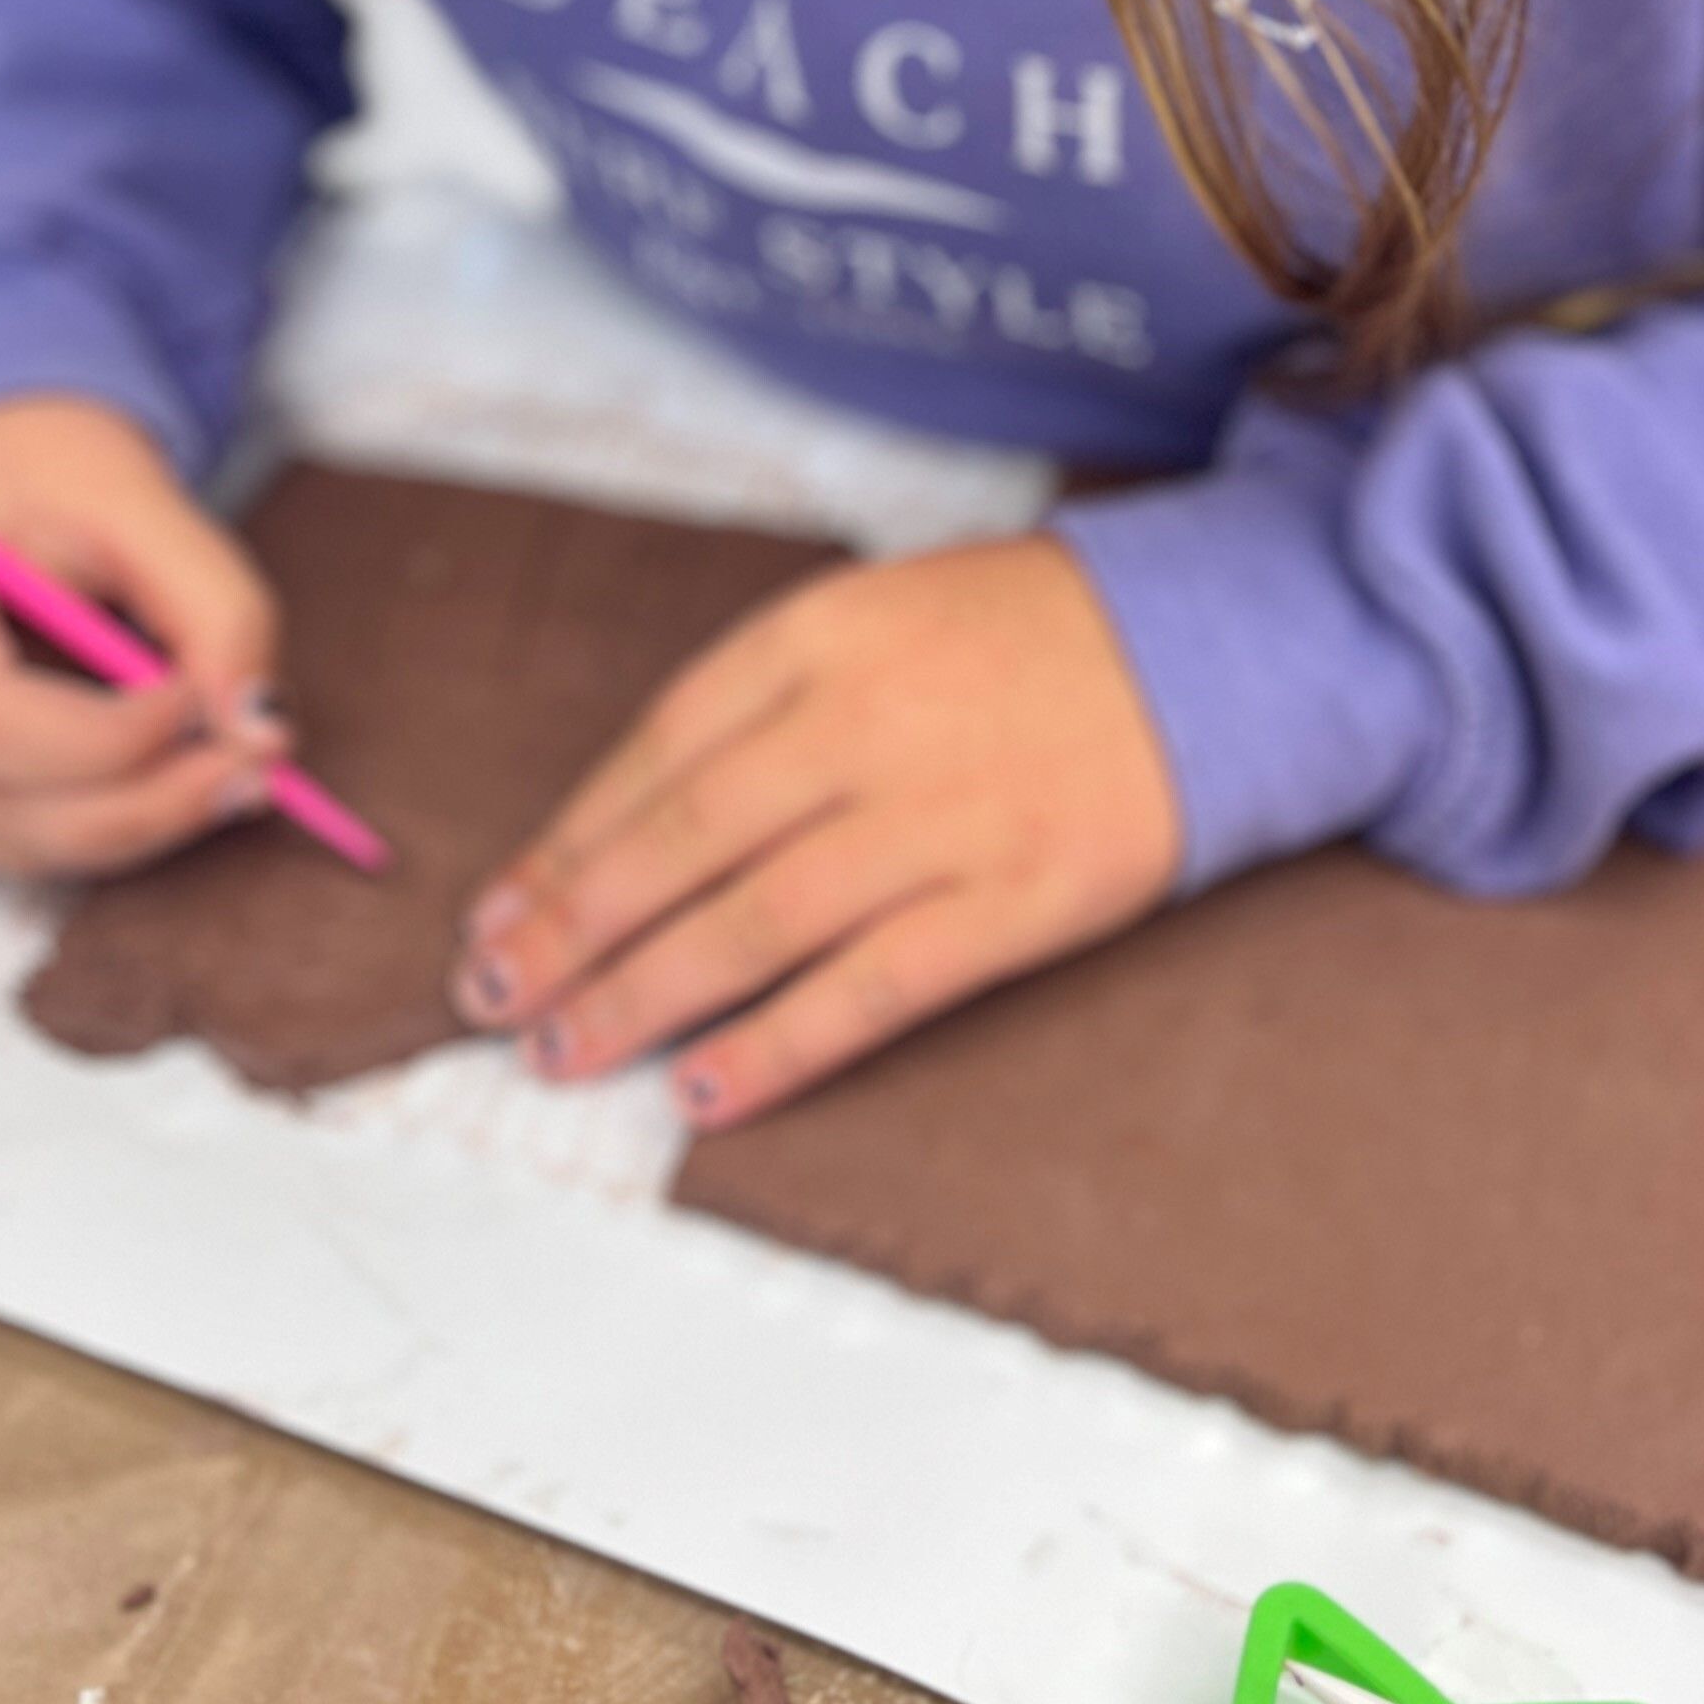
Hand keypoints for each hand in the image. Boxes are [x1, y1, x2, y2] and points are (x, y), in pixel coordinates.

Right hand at [0, 394, 285, 875]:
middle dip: (138, 803)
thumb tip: (258, 728)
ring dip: (128, 828)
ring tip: (229, 777)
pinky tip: (168, 783)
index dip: (114, 742)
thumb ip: (215, 605)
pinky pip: (1, 836)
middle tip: (255, 770)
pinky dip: (94, 826)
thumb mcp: (137, 498)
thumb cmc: (44, 462)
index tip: (218, 704)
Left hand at [449, 536, 1181, 1127]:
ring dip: (642, 998)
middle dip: (569, 932)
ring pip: (754, 926)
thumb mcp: (878, 611)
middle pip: (680, 847)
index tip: (499, 910)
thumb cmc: (1029, 635)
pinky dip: (781, 1047)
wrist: (1212, 646)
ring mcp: (941, 820)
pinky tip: (707, 1092)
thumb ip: (766, 698)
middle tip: (492, 995)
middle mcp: (864, 727)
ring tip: (563, 1051)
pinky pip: (871, 989)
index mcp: (820, 639)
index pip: (654, 755)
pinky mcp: (1014, 903)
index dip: (565, 845)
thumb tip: (635, 818)